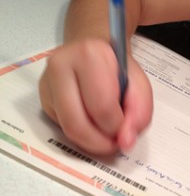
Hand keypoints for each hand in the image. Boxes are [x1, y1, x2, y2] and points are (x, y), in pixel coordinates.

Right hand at [39, 38, 152, 154]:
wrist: (94, 53)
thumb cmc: (118, 68)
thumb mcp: (140, 85)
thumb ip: (140, 113)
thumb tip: (125, 141)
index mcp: (89, 55)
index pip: (102, 106)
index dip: (117, 126)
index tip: (126, 126)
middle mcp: (61, 66)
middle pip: (77, 124)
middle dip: (101, 141)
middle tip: (115, 142)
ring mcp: (47, 83)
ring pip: (67, 130)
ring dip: (91, 142)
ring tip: (107, 138)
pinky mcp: (44, 100)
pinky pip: (62, 129)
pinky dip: (82, 135)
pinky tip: (94, 125)